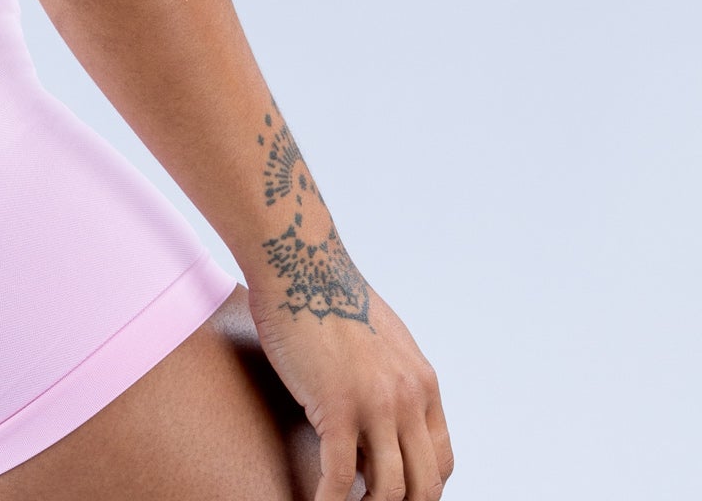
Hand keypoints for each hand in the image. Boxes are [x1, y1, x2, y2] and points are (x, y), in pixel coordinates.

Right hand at [249, 276, 452, 500]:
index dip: (423, 487)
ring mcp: (375, 405)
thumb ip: (392, 378)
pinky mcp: (336, 407)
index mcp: (422, 383)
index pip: (441, 459)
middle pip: (424, 483)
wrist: (299, 262)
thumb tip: (383, 415)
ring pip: (390, 488)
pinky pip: (340, 476)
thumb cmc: (327, 292)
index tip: (398, 494)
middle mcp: (408, 398)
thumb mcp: (381, 338)